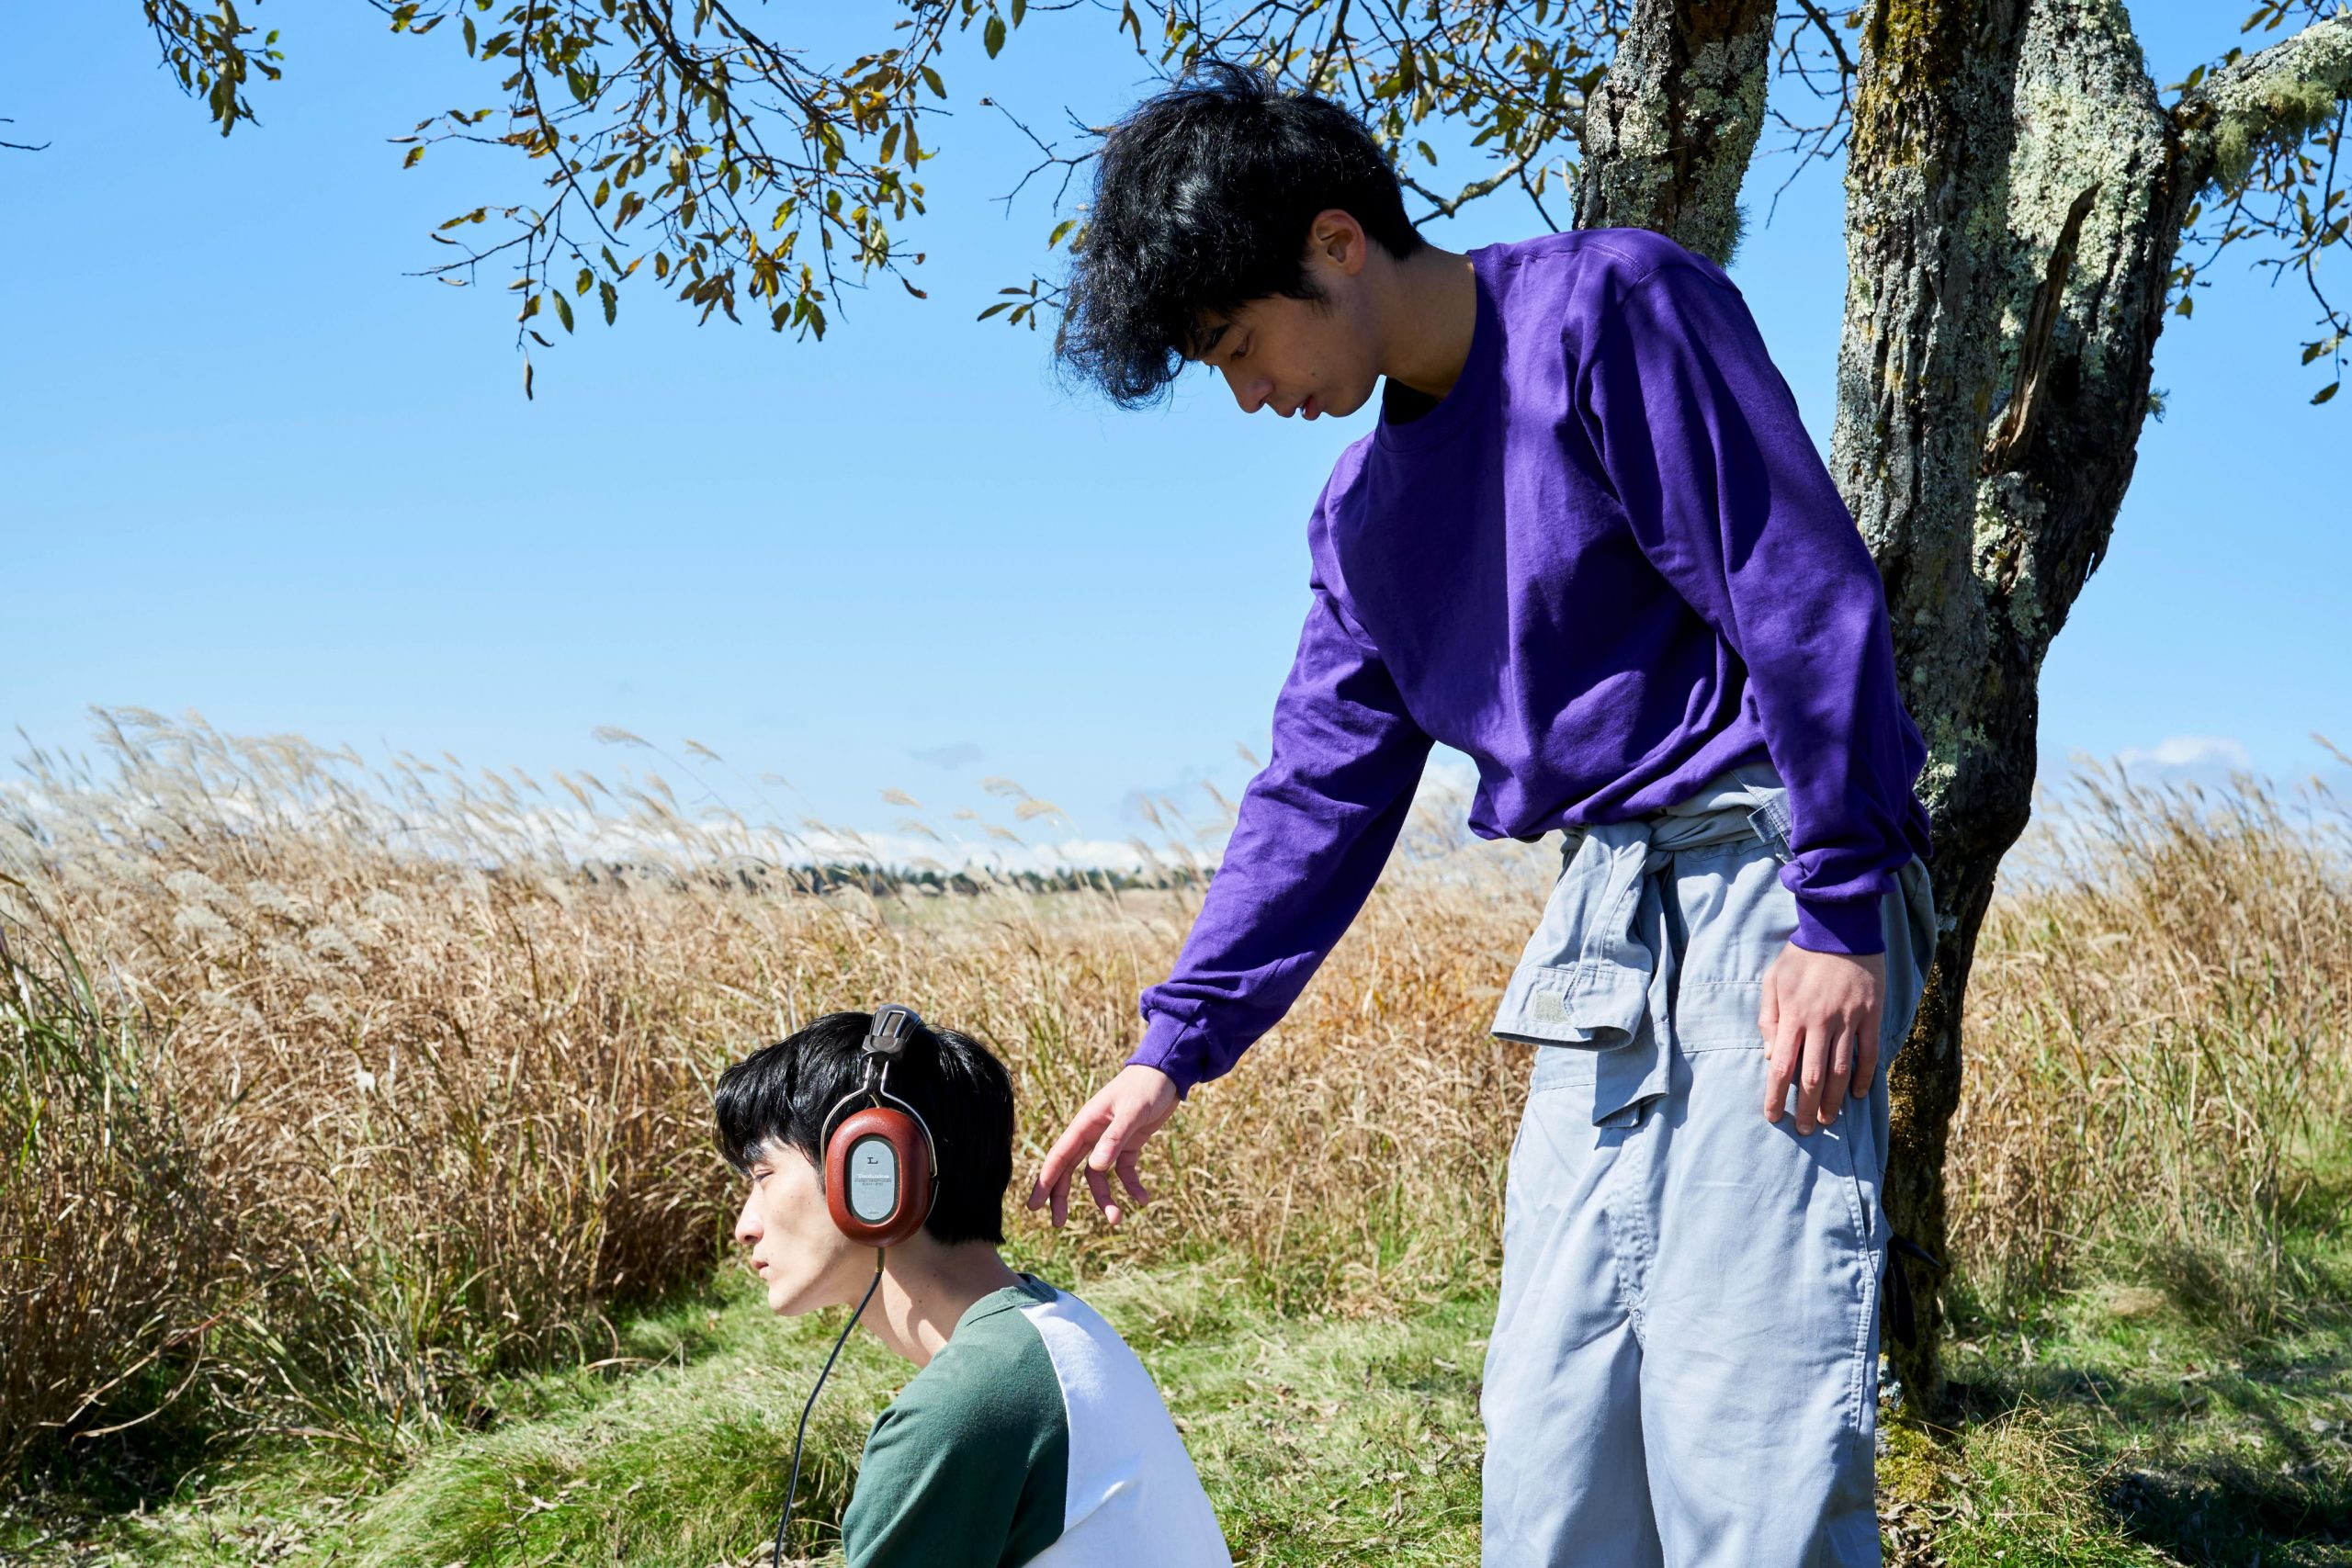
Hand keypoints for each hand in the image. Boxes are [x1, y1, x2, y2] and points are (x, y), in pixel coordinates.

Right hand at [1026, 1064, 1179, 1227]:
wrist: (1167, 1073)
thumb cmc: (1146, 1087)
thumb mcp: (1132, 1111)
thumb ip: (1114, 1138)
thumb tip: (1096, 1168)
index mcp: (1085, 1124)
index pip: (1058, 1157)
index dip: (1044, 1182)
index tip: (1034, 1206)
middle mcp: (1092, 1134)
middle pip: (1070, 1170)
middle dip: (1062, 1196)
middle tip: (1059, 1223)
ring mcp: (1109, 1140)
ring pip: (1098, 1176)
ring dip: (1105, 1198)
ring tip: (1117, 1219)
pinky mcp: (1128, 1144)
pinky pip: (1124, 1171)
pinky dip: (1131, 1186)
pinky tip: (1143, 1199)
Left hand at [1759, 944, 1885, 1133]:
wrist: (1842, 929)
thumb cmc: (1801, 956)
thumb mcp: (1773, 980)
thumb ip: (1768, 1018)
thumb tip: (1771, 1056)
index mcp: (1793, 1015)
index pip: (1781, 1066)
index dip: (1776, 1095)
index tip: (1773, 1116)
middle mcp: (1821, 1022)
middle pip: (1811, 1076)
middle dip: (1805, 1107)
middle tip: (1803, 1129)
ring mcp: (1849, 1020)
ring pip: (1840, 1071)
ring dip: (1833, 1100)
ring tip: (1827, 1120)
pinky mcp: (1871, 1015)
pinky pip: (1869, 1054)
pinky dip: (1864, 1077)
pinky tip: (1857, 1095)